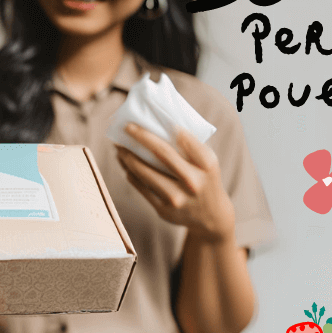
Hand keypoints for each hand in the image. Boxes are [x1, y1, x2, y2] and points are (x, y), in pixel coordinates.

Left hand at [115, 123, 235, 242]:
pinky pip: (140, 186)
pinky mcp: (164, 210)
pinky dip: (130, 172)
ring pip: (145, 171)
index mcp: (207, 164)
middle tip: (126, 127)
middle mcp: (194, 181)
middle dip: (141, 137)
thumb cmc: (204, 180)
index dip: (166, 126)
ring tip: (119, 146)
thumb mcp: (206, 163)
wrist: (212, 216)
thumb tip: (158, 123)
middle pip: (162, 153)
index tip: (148, 117)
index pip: (185, 139)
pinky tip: (124, 163)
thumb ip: (189, 146)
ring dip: (128, 156)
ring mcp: (178, 197)